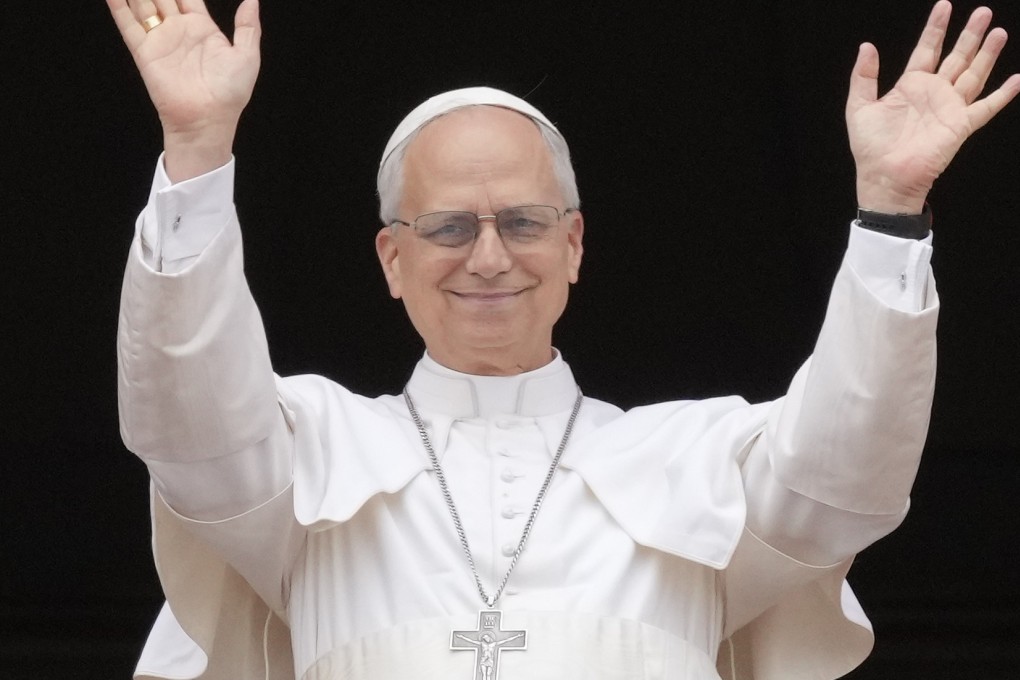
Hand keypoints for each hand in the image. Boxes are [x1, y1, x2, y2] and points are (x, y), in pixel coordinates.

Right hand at [107, 0, 261, 180]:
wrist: (207, 119)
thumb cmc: (230, 93)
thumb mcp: (247, 56)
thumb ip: (248, 26)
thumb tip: (253, 0)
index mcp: (203, 29)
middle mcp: (179, 30)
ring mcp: (160, 39)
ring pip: (143, 3)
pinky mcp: (144, 51)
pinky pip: (127, 23)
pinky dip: (118, 5)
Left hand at [847, 2, 1019, 213]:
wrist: (884, 177)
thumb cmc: (871, 148)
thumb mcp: (859, 107)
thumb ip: (863, 77)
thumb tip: (866, 46)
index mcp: (910, 87)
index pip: (927, 50)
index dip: (936, 29)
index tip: (944, 6)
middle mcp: (933, 94)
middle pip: (956, 57)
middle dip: (969, 35)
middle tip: (982, 11)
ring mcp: (949, 108)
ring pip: (973, 74)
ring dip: (986, 54)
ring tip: (997, 32)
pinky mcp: (961, 126)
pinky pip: (986, 107)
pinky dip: (1003, 95)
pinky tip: (1017, 79)